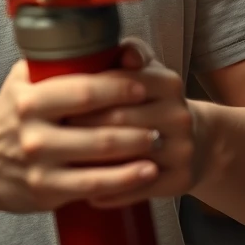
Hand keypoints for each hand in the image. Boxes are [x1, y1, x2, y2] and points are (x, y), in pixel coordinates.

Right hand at [0, 57, 159, 214]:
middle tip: (160, 116)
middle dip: (137, 120)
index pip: (82, 89)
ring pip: (101, 156)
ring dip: (137, 148)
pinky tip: (147, 172)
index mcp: (27, 98)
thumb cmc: (8, 118)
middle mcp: (32, 130)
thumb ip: (52, 65)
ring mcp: (40, 163)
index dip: (118, 87)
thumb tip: (101, 48)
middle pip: (98, 125)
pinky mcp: (47, 191)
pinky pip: (96, 186)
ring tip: (158, 140)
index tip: (141, 84)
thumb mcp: (20, 82)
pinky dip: (127, 180)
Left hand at [68, 38, 199, 208]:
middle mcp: (180, 115)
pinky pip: (141, 189)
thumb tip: (117, 49)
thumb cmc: (152, 100)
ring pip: (128, 156)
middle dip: (80, 124)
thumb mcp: (144, 70)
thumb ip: (125, 51)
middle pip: (119, 119)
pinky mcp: (182, 181)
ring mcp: (183, 150)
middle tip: (49, 130)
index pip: (119, 84)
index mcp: (167, 82)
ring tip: (59, 161)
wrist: (196, 140)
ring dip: (92, 161)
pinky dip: (112, 193)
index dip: (85, 92)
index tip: (54, 98)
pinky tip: (87, 194)